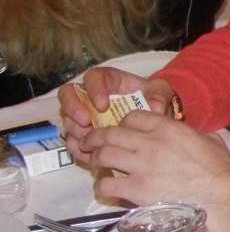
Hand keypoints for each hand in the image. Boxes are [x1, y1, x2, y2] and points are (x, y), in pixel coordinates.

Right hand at [58, 68, 174, 166]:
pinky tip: (87, 153)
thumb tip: (155, 108)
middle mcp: (90, 95)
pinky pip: (72, 139)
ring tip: (88, 140)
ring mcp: (84, 114)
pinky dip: (77, 147)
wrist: (152, 117)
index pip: (93, 78)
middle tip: (86, 122)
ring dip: (74, 129)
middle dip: (73, 108)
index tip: (103, 105)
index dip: (93, 90)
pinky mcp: (84, 133)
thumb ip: (159, 96)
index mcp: (107, 80)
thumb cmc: (152, 98)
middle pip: (68, 95)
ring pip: (68, 118)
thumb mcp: (160, 93)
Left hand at [80, 111, 229, 231]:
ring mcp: (140, 167)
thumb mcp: (210, 141)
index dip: (123, 123)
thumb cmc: (221, 171)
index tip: (121, 131)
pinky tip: (105, 189)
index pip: (132, 117)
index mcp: (168, 128)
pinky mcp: (136, 190)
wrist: (223, 199)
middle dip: (96, 138)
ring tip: (95, 165)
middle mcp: (150, 143)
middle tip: (91, 144)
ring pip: (103, 156)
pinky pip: (106, 185)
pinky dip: (102, 186)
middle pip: (110, 134)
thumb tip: (187, 134)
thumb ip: (191, 133)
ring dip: (95, 160)